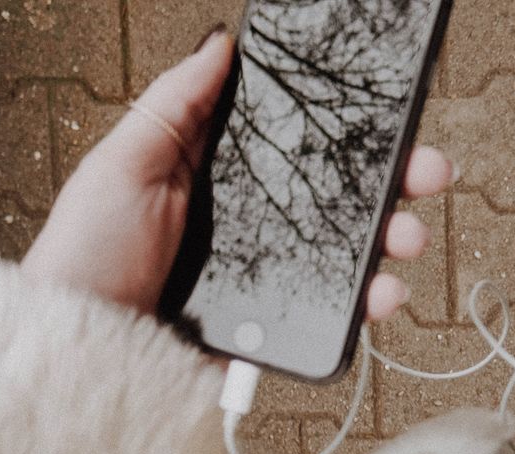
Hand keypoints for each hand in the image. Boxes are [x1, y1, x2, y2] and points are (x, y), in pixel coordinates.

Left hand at [20, 28, 451, 320]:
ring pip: (356, 254)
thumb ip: (178, 104)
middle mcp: (263, 226)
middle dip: (398, 183)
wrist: (86, 347)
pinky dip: (373, 302)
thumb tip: (221, 44)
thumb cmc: (90, 255)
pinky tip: (383, 292)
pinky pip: (342, 312)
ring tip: (407, 239)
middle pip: (346, 198)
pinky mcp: (286, 326)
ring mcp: (278, 276)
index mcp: (230, 180)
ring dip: (397, 241)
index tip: (392, 122)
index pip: (305, 149)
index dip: (352, 136)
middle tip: (428, 172)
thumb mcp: (125, 163)